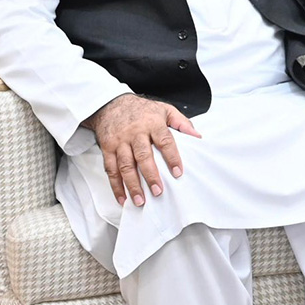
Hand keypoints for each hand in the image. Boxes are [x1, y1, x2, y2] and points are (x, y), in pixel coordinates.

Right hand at [81, 93, 201, 206]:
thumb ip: (181, 123)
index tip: (178, 172)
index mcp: (152, 123)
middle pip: (143, 156)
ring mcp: (119, 141)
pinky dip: (116, 186)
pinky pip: (110, 169)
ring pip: (125, 165)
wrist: (110, 104)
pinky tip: (123, 198)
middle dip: (150, 175)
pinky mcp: (107, 148)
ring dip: (132, 185)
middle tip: (158, 191)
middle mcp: (135, 133)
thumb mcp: (164, 110)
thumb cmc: (141, 110)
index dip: (172, 157)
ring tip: (141, 200)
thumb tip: (197, 136)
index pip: (165, 141)